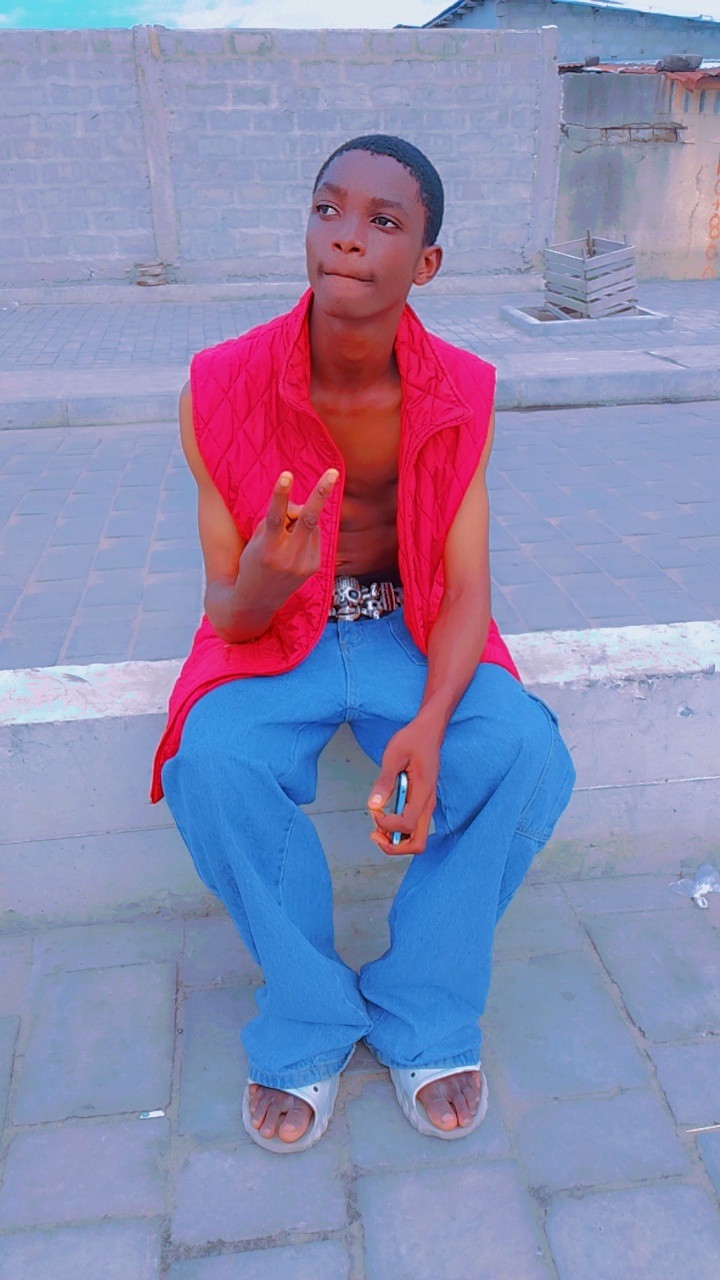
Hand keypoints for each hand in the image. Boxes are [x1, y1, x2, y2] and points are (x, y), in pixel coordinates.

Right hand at [238, 468, 339, 606]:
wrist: (258, 600)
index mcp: (268, 550)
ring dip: (300, 519)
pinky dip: (305, 532)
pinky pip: (314, 536)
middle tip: (333, 473)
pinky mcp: (314, 567)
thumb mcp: (256, 541)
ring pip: (311, 524)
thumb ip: (277, 520)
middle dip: (321, 493)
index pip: (275, 517)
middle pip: (309, 520)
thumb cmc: (253, 563)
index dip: (281, 495)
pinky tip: (294, 545)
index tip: (286, 475)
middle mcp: (288, 558)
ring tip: (286, 534)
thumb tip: (303, 506)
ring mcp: (304, 564)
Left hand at [367, 719, 441, 855]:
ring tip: (377, 826)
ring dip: (395, 841)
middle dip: (394, 846)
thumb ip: (385, 781)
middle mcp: (428, 804)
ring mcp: (426, 806)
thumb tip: (373, 805)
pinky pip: (412, 828)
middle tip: (375, 833)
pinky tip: (384, 817)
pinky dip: (398, 832)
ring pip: (415, 840)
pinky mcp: (421, 804)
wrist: (428, 732)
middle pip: (417, 844)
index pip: (407, 825)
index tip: (375, 811)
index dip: (388, 825)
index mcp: (423, 793)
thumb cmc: (412, 740)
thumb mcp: (394, 755)